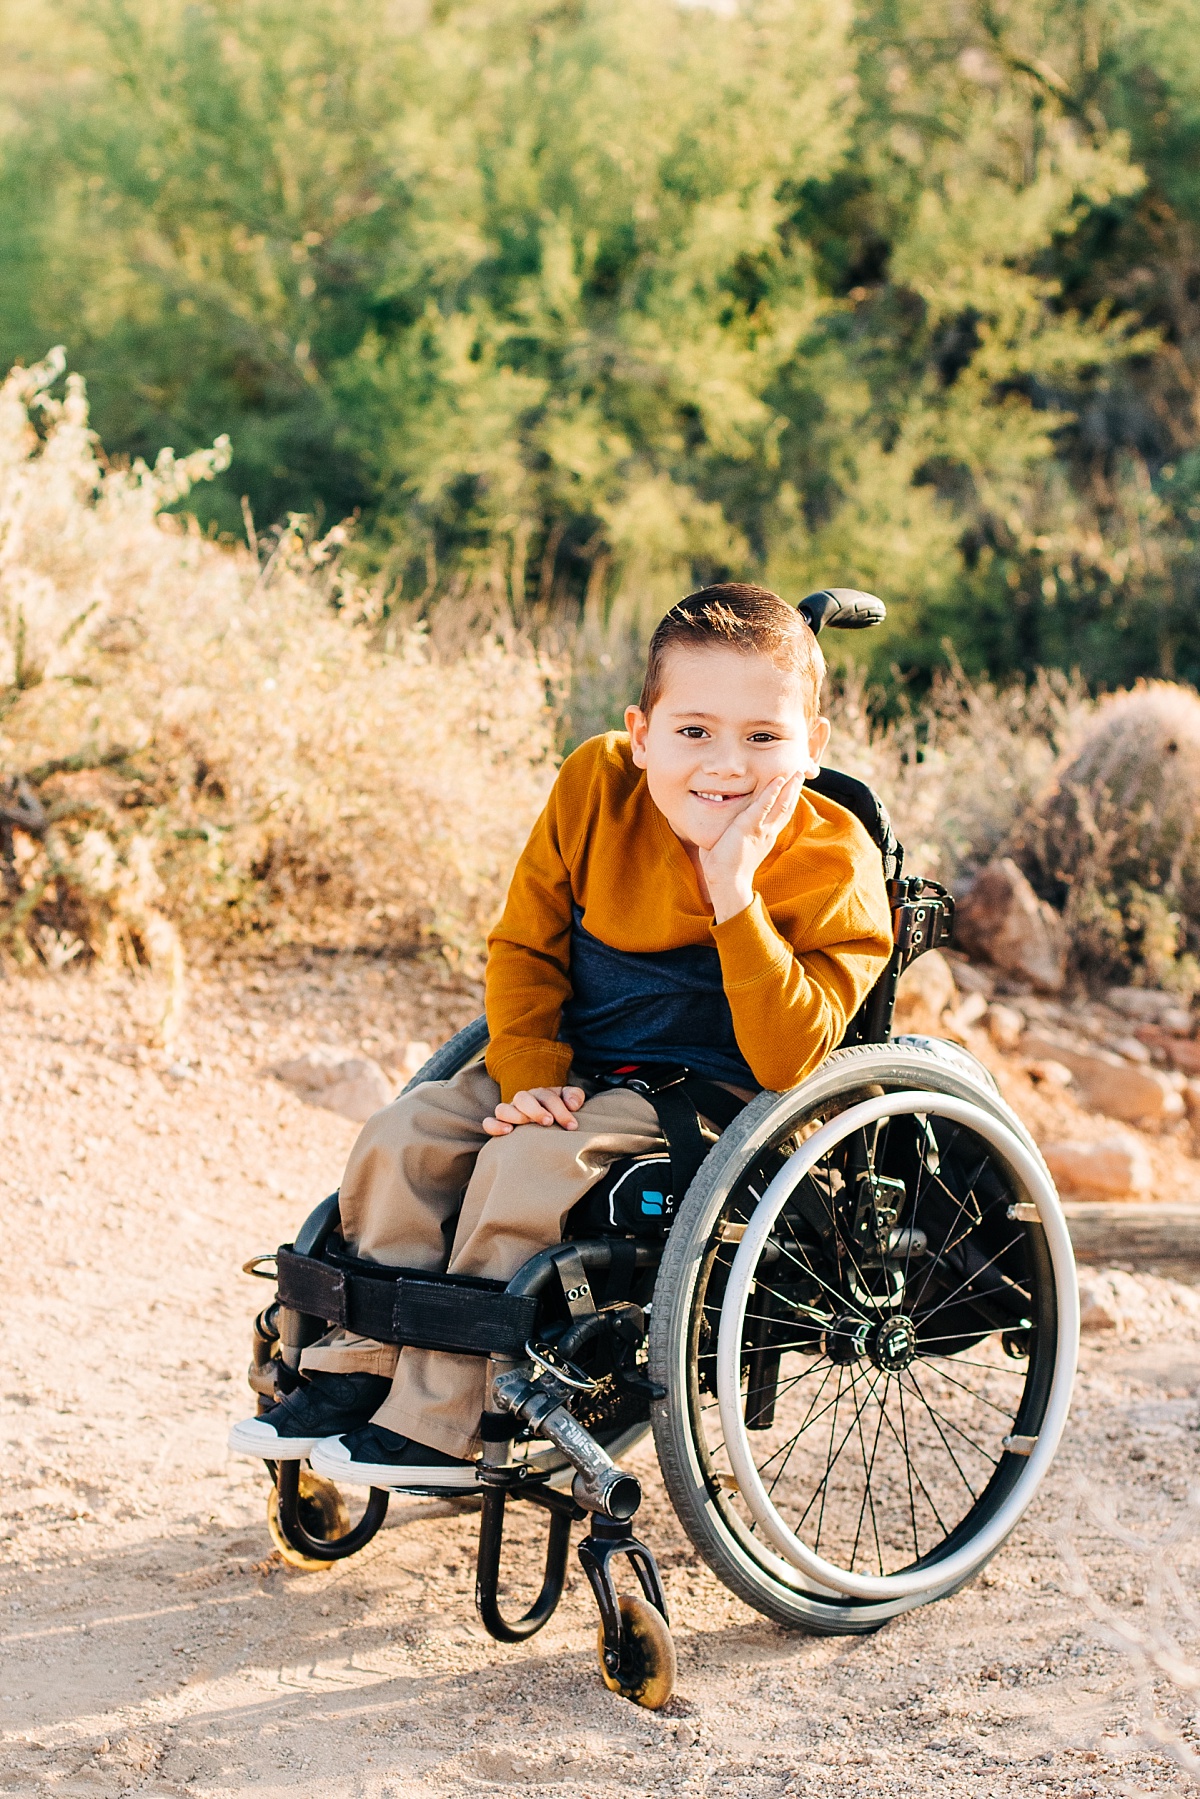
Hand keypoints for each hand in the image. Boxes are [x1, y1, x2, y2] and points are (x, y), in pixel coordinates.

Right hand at [482, 1084, 585, 1135]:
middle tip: (548, 1122)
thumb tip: (573, 1105)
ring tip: (526, 1125)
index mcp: (540, 1094)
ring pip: (503, 1108)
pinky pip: (489, 1122)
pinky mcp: (499, 1124)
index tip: (572, 1126)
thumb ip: (574, 1096)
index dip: (560, 1110)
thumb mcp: (568, 1100)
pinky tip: (507, 1131)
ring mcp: (509, 1112)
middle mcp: (523, 1100)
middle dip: (535, 1110)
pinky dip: (494, 1126)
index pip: (548, 1097)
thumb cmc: (558, 1113)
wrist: (544, 1122)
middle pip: (523, 1098)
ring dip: (514, 1116)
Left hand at [699, 771, 803, 923]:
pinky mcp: (750, 827)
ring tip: (798, 772)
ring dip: (790, 787)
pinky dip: (772, 792)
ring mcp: (761, 829)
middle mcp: (768, 831)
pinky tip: (779, 780)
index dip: (788, 799)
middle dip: (795, 789)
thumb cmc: (723, 866)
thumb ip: (729, 830)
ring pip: (781, 804)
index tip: (793, 785)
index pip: (780, 813)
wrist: (726, 882)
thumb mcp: (730, 843)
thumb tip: (717, 821)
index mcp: (764, 835)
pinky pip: (764, 806)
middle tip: (802, 773)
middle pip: (786, 806)